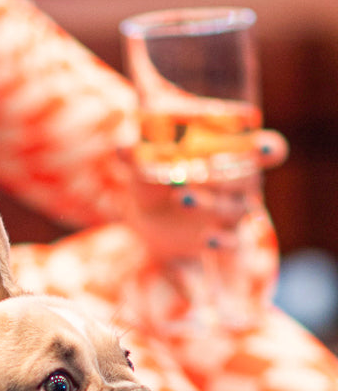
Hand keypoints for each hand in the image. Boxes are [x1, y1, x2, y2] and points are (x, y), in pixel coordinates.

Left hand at [125, 129, 287, 264]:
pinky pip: (232, 244)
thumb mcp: (143, 159)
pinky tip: (208, 239)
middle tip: (202, 167)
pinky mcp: (220, 238)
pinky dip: (222, 242)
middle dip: (228, 172)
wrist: (146, 214)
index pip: (267, 149)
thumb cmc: (154, 172)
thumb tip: (122, 147)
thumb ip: (136, 149)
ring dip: (212, 202)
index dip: (268, 149)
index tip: (262, 148)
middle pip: (249, 177)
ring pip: (236, 208)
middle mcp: (240, 182)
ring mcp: (231, 212)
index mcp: (233, 152)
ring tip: (180, 197)